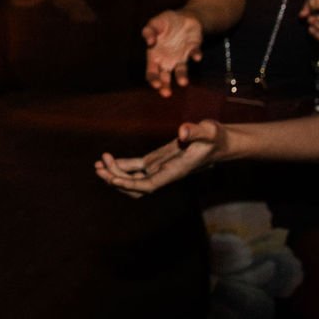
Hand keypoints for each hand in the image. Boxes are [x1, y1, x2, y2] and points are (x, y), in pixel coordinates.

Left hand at [94, 120, 228, 197]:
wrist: (220, 141)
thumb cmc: (216, 137)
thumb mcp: (209, 131)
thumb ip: (196, 131)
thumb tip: (182, 132)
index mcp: (175, 171)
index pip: (149, 185)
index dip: (129, 184)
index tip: (112, 178)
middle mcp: (165, 174)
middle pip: (136, 187)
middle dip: (117, 180)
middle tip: (98, 168)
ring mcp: (160, 168)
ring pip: (133, 179)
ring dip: (115, 173)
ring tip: (98, 162)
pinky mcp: (157, 161)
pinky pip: (135, 167)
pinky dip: (121, 165)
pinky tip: (107, 159)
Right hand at [141, 9, 202, 96]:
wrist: (185, 17)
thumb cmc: (165, 21)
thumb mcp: (154, 22)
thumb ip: (149, 31)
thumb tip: (149, 42)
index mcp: (154, 55)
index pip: (151, 72)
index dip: (153, 79)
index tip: (156, 84)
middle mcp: (167, 60)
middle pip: (164, 78)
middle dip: (165, 86)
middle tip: (166, 93)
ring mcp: (181, 57)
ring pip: (181, 72)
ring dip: (182, 77)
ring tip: (183, 82)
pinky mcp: (193, 50)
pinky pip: (194, 54)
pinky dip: (196, 55)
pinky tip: (197, 56)